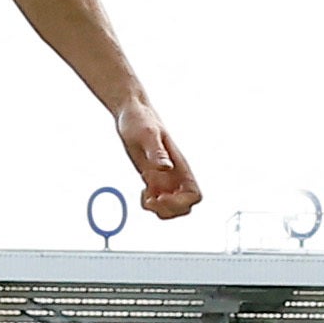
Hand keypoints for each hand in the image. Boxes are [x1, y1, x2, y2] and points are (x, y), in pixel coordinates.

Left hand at [115, 99, 200, 217]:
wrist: (130, 113)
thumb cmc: (140, 119)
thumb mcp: (146, 134)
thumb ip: (157, 152)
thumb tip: (166, 168)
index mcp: (179, 165)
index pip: (194, 195)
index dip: (180, 202)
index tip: (161, 196)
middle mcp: (174, 174)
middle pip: (185, 206)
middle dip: (169, 209)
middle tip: (150, 199)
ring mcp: (164, 178)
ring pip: (172, 207)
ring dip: (160, 209)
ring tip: (145, 196)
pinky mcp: (153, 179)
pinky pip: (158, 201)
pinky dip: (150, 204)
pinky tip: (142, 191)